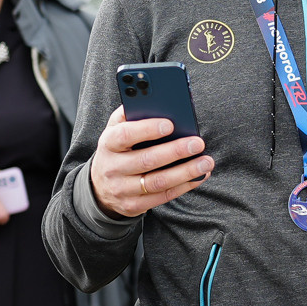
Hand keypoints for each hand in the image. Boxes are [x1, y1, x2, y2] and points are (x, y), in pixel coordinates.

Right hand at [87, 106, 211, 218]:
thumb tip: (156, 100)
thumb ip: (131, 114)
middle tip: (198, 143)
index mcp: (109, 143)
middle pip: (146, 160)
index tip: (170, 124)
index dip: (147, 129)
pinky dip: (185, 186)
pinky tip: (199, 176)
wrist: (100, 187)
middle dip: (175, 151)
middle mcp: (113, 168)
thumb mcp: (116, 130)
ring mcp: (123, 189)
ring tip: (206, 162)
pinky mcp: (134, 205)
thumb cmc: (117, 150)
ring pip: (158, 182)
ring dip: (186, 172)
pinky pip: (163, 196)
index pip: (125, 135)